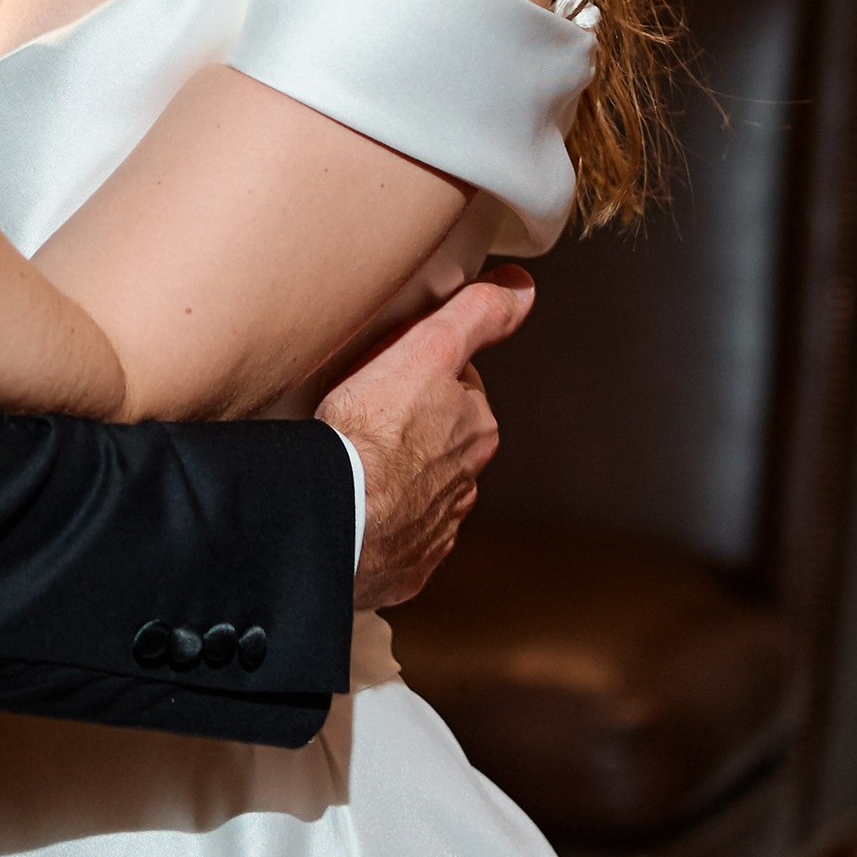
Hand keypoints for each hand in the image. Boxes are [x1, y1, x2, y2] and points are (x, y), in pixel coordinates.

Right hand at [319, 265, 533, 606]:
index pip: (460, 392)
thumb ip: (478, 316)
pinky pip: (394, 539)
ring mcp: (433, 530)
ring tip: (355, 464)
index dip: (426, 375)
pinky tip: (353, 509)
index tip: (395, 373)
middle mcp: (464, 484)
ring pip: (419, 492)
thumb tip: (522, 289)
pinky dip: (378, 524)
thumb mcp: (428, 349)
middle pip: (442, 444)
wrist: (334, 514)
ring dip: (396, 479)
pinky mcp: (402, 566)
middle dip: (414, 431)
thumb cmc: (372, 433)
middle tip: (367, 416)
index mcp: (476, 432)